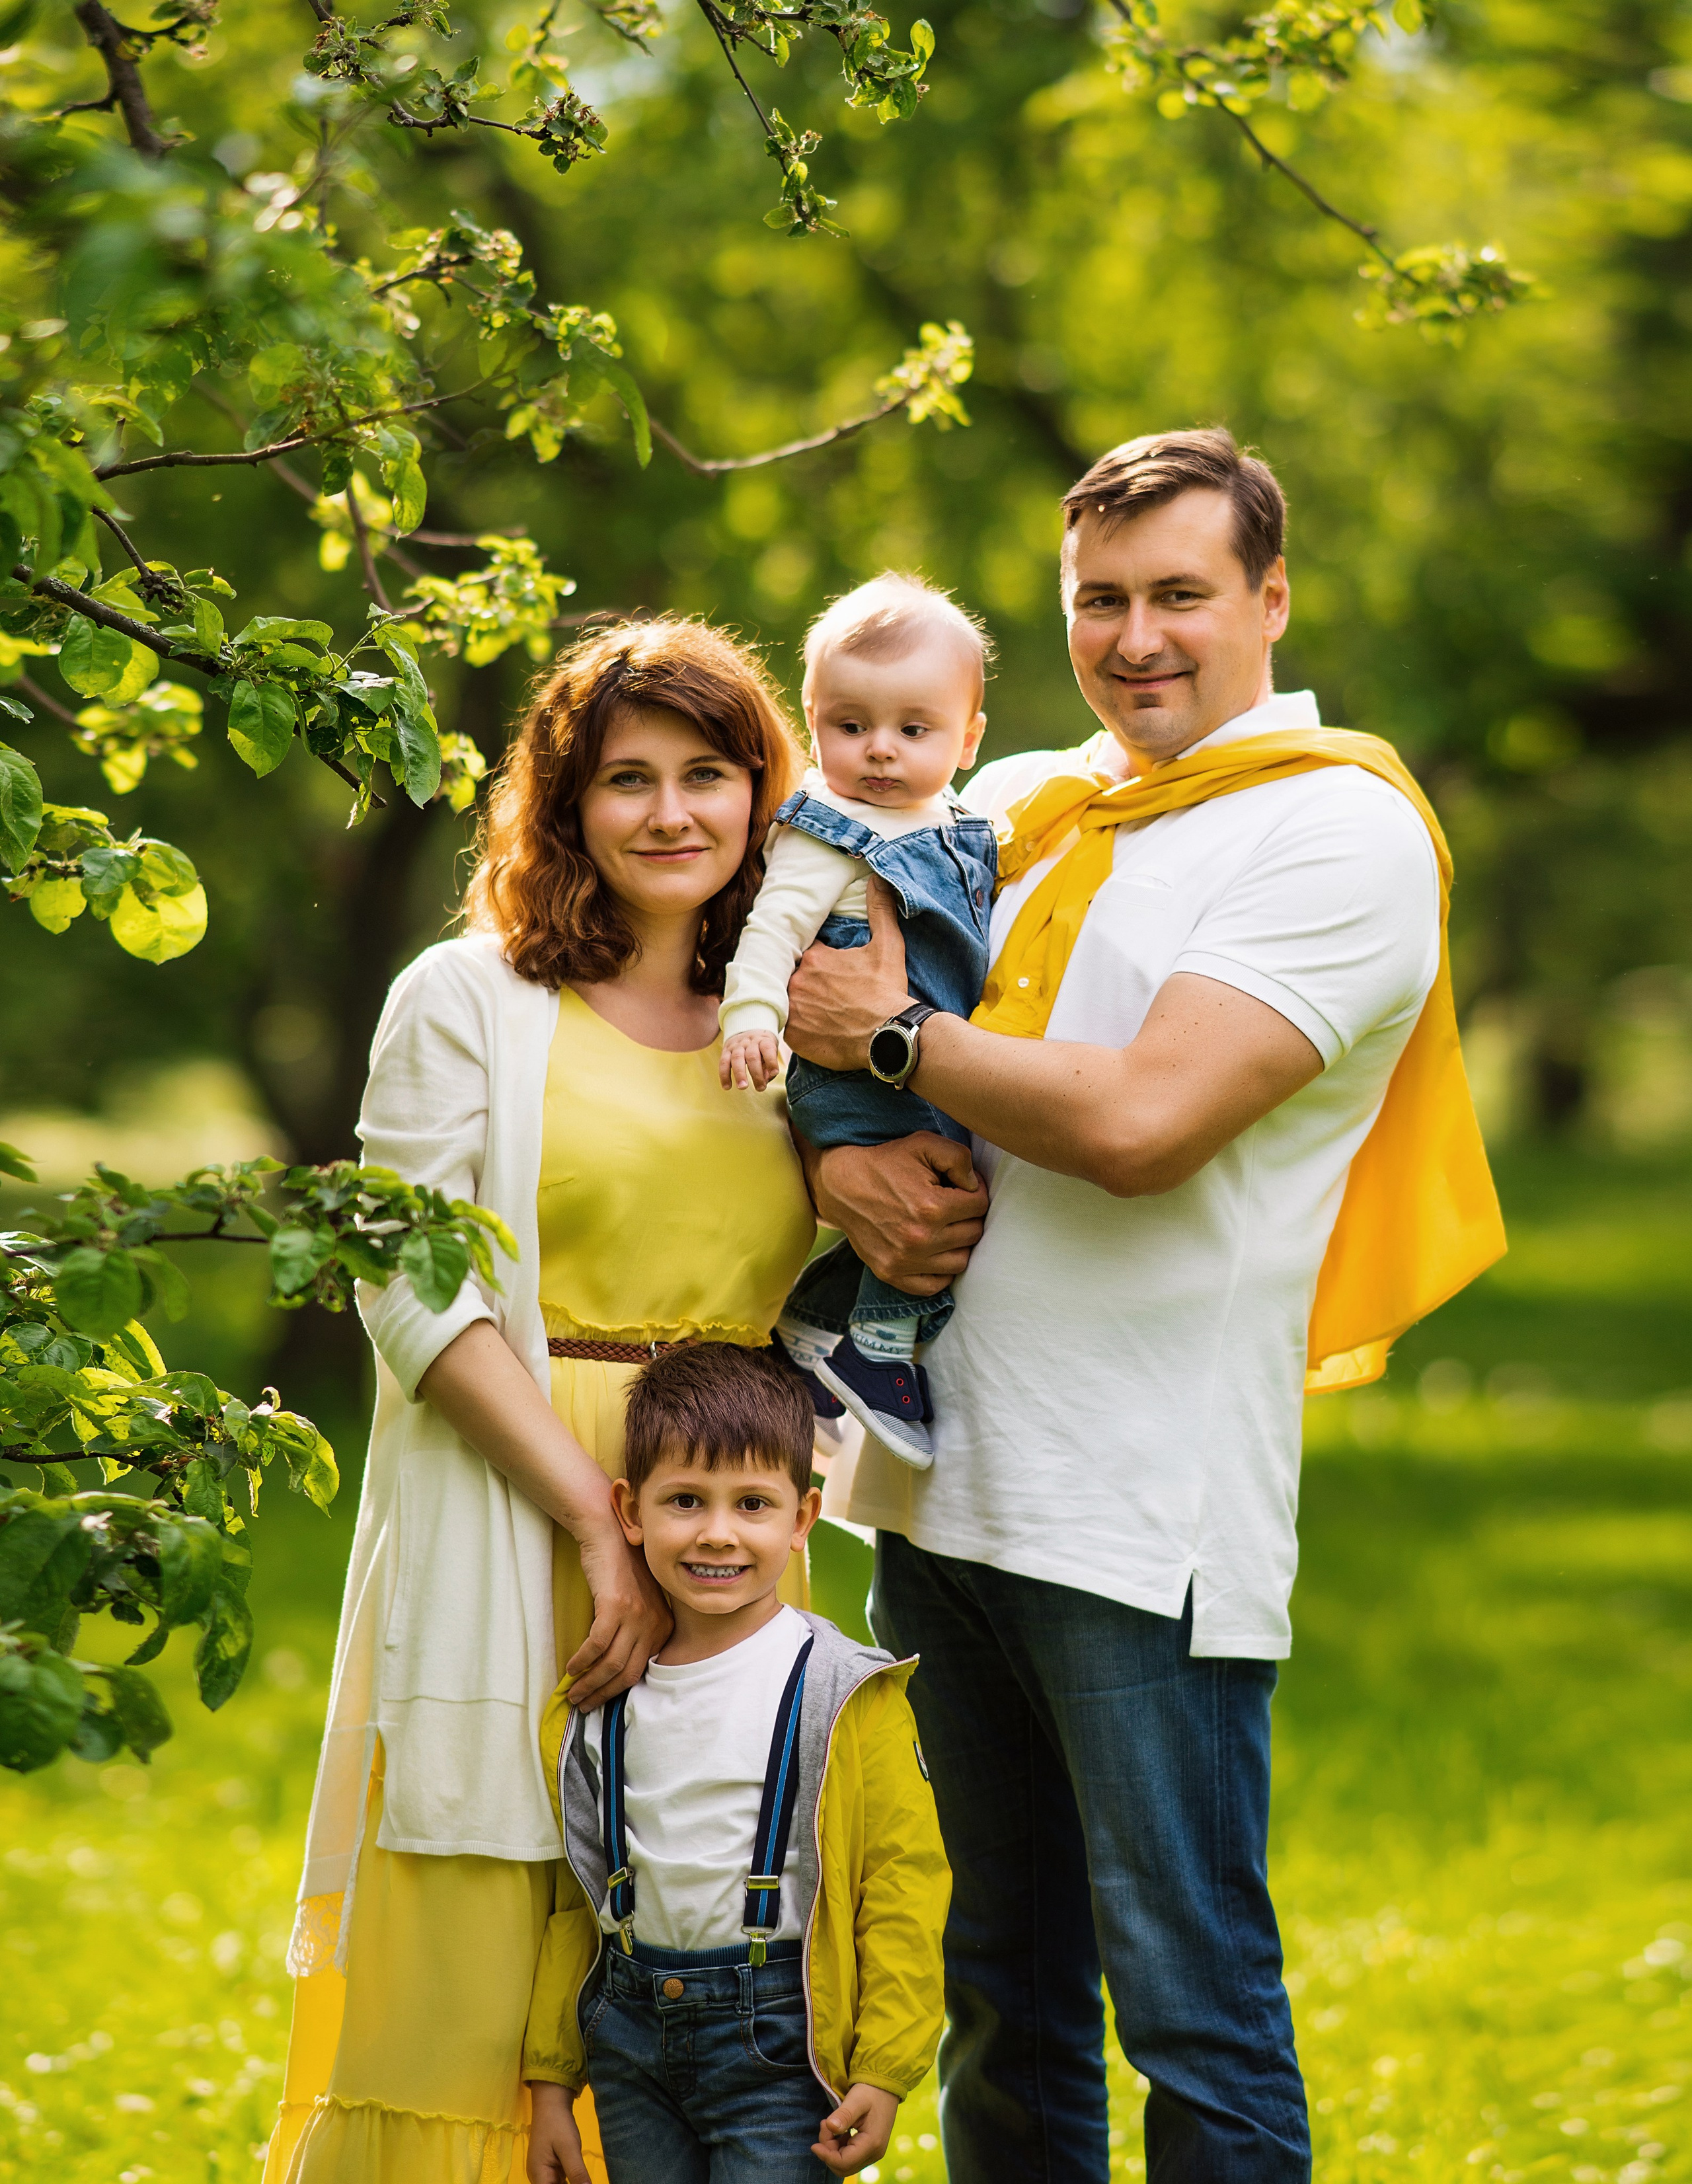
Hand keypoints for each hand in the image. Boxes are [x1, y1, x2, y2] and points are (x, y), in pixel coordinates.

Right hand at [527, 2082, 590, 2183]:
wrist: (551, 2103)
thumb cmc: (557, 2123)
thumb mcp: (569, 2147)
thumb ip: (576, 2172)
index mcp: (539, 2175)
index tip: (581, 2183)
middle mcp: (538, 2176)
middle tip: (583, 2179)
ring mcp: (544, 2171)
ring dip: (571, 2183)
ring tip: (582, 2177)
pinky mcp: (551, 2166)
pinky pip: (559, 2180)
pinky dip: (570, 2180)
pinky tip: (579, 2179)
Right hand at [563, 1521, 672, 1709]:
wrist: (610, 1537)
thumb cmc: (621, 1571)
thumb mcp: (640, 1605)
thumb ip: (637, 1633)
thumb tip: (616, 1670)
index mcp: (663, 1628)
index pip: (640, 1672)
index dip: (616, 1691)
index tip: (599, 1701)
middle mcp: (654, 1624)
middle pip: (626, 1673)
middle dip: (602, 1695)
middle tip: (582, 1705)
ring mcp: (636, 1615)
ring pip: (610, 1664)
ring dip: (589, 1683)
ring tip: (572, 1693)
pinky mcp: (614, 1606)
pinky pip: (596, 1645)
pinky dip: (582, 1661)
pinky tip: (571, 1668)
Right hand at [721, 1029, 781, 1091]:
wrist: (746, 1028)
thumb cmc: (762, 1047)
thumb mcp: (771, 1052)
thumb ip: (769, 1066)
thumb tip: (765, 1080)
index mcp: (763, 1040)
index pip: (768, 1048)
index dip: (771, 1061)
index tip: (774, 1073)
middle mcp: (750, 1041)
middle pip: (752, 1056)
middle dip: (756, 1074)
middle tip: (760, 1088)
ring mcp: (736, 1045)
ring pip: (737, 1058)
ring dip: (739, 1074)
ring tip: (742, 1087)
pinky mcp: (726, 1050)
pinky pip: (723, 1062)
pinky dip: (724, 1075)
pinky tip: (727, 1087)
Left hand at [785, 877, 913, 1072]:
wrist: (889, 1036)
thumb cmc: (887, 991)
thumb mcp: (888, 945)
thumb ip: (880, 910)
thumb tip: (878, 879)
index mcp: (815, 957)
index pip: (808, 954)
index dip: (820, 962)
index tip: (832, 971)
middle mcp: (798, 981)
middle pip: (796, 977)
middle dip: (810, 984)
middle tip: (831, 995)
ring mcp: (793, 1010)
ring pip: (790, 1002)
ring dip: (803, 1005)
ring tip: (825, 1013)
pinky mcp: (794, 1037)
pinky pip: (789, 1028)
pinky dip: (801, 1028)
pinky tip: (819, 1029)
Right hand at [807, 1134, 986, 1294]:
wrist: (840, 1184)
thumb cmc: (885, 1163)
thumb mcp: (923, 1143)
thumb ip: (959, 1157)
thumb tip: (975, 1185)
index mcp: (931, 1207)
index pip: (979, 1204)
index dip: (975, 1190)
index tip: (962, 1185)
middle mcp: (920, 1239)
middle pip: (973, 1233)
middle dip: (969, 1215)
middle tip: (954, 1203)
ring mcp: (905, 1261)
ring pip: (960, 1261)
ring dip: (959, 1243)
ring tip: (946, 1226)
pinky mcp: (891, 1273)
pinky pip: (934, 1285)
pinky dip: (941, 1270)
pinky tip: (936, 1251)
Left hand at [813, 2083, 897, 2175]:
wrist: (885, 2087)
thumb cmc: (870, 2091)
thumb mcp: (856, 2099)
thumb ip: (843, 2115)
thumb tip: (829, 2126)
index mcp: (872, 2143)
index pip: (844, 2162)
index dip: (826, 2156)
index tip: (814, 2144)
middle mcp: (874, 2153)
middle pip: (843, 2167)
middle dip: (828, 2152)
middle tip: (824, 2127)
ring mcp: (873, 2153)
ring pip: (845, 2163)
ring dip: (832, 2149)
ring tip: (829, 2125)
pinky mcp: (869, 2149)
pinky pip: (850, 2157)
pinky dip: (839, 2147)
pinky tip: (838, 2130)